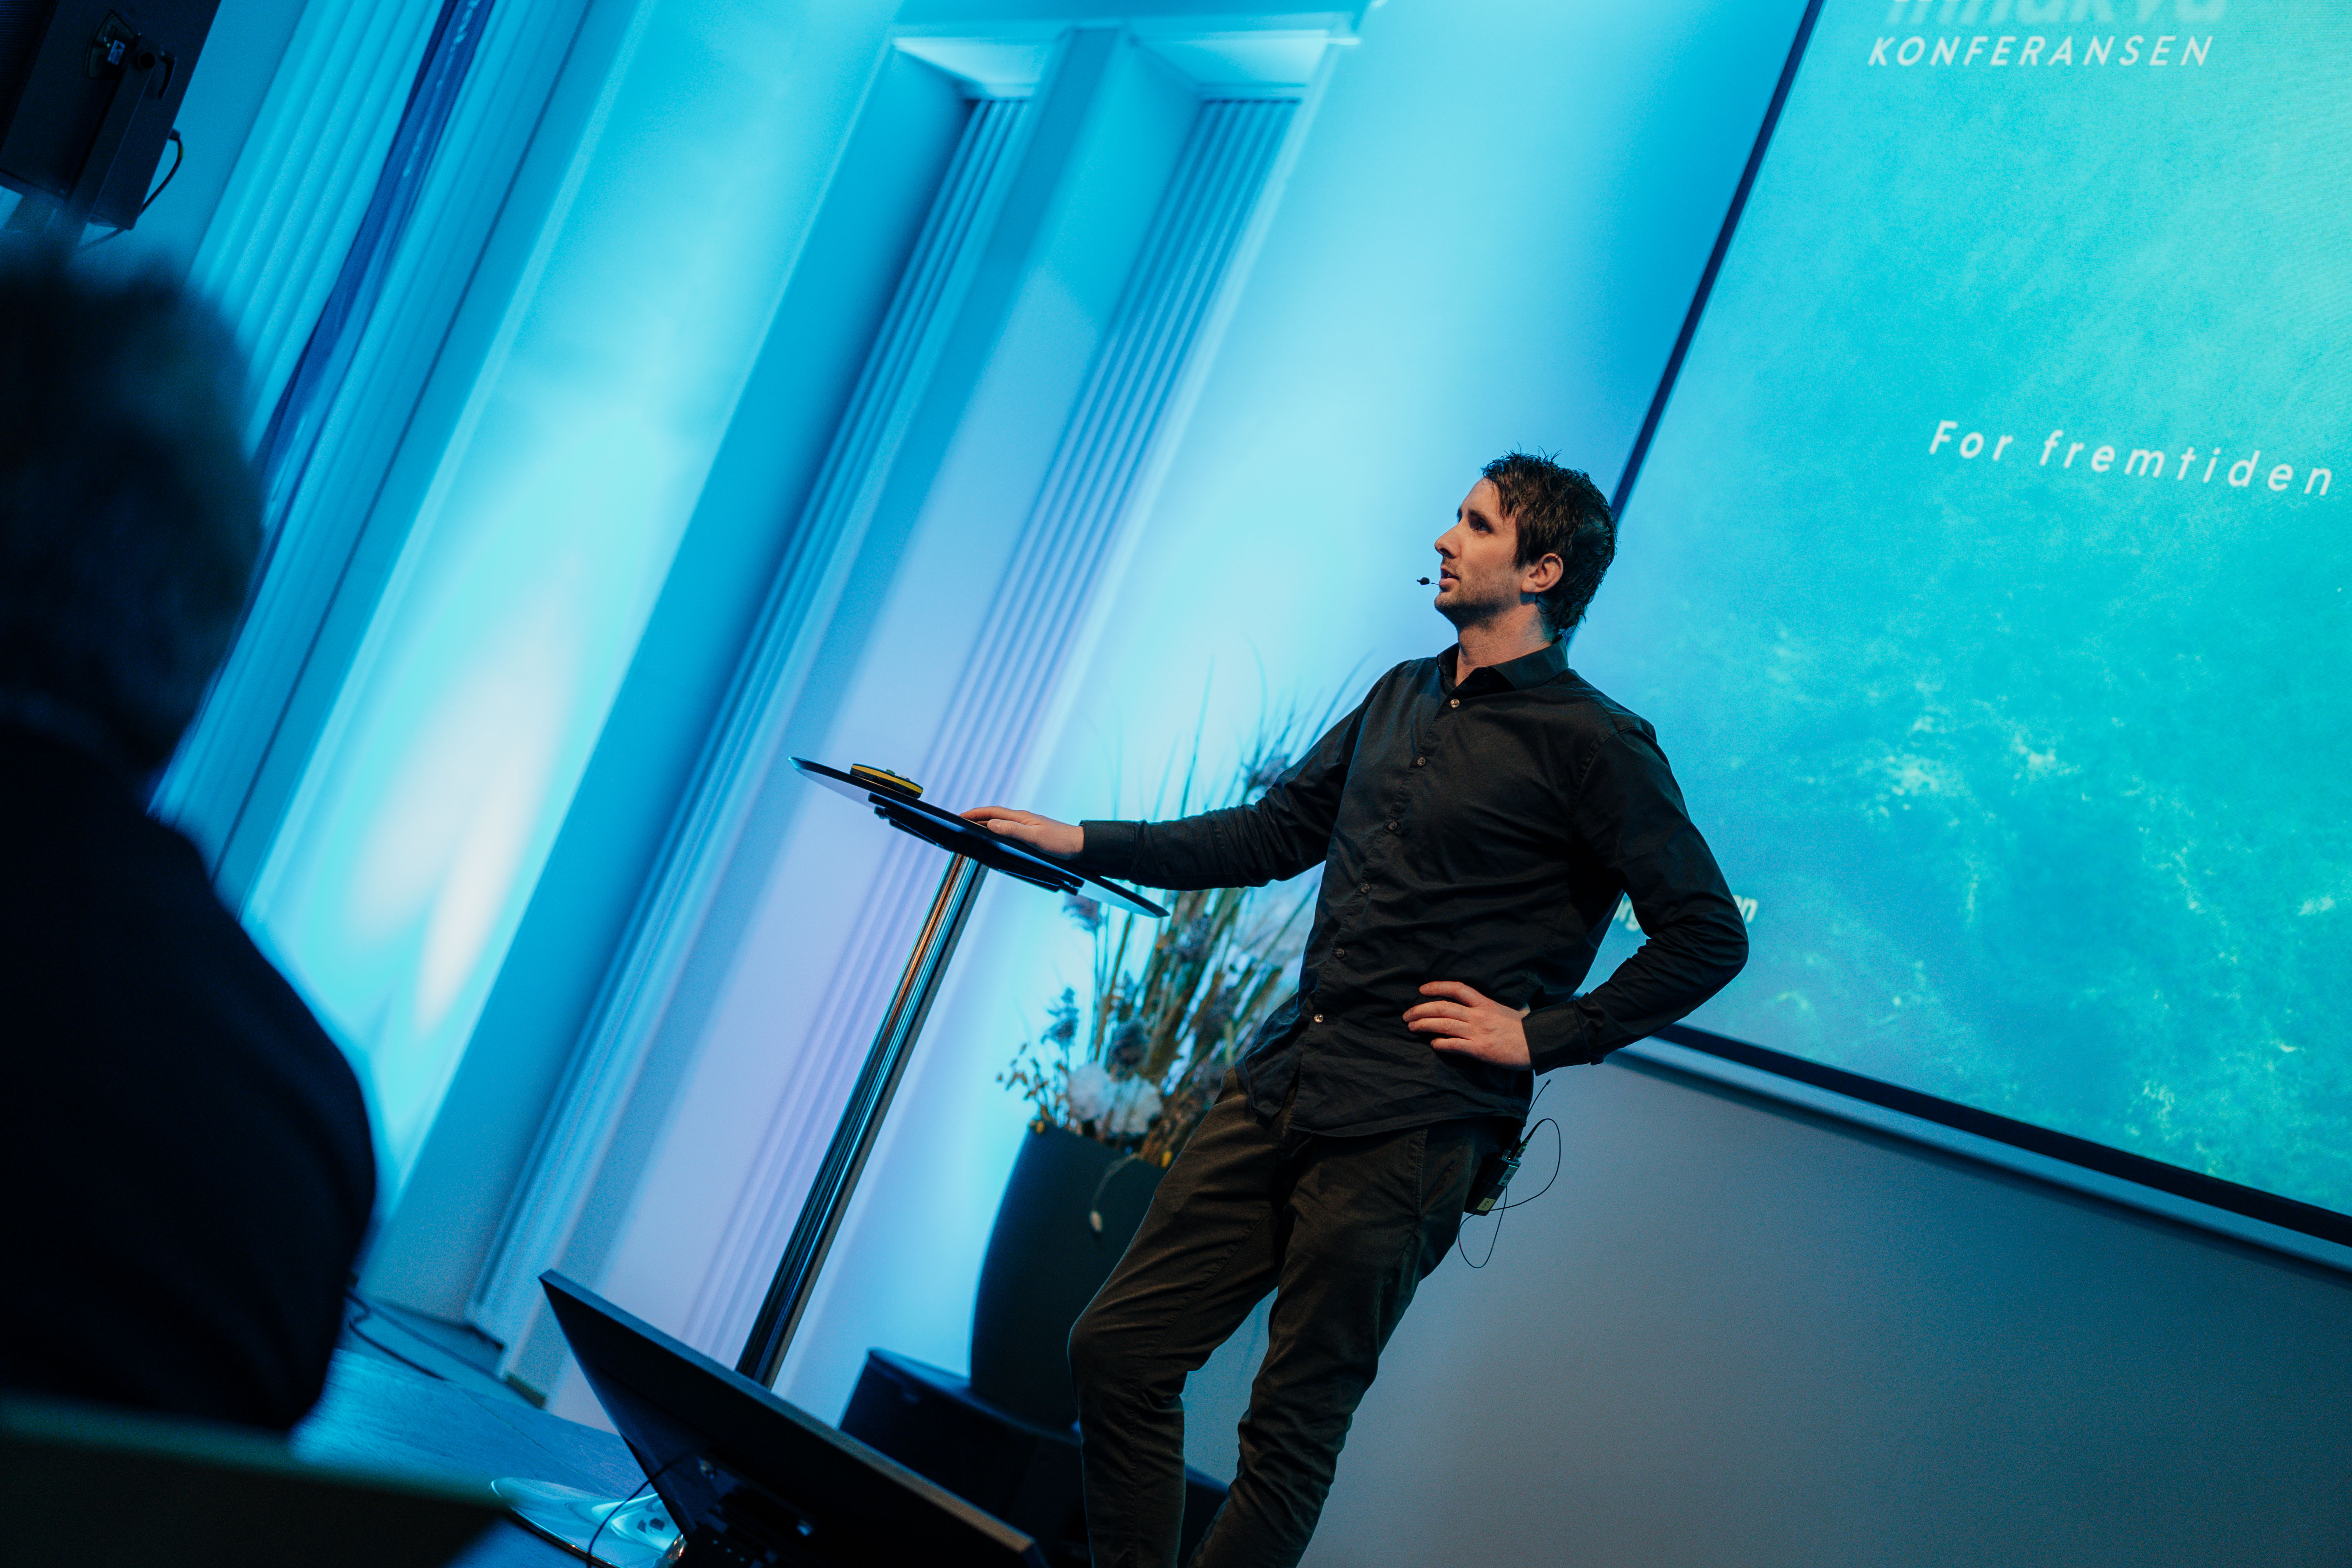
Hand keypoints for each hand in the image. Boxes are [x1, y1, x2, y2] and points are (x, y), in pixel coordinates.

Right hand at [961, 805, 1082, 859]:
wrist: (1079, 845)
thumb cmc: (1059, 842)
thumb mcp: (1034, 837)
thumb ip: (1012, 830)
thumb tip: (990, 824)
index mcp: (1020, 817)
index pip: (992, 811)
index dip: (975, 813)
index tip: (959, 816)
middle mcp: (1022, 819)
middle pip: (994, 815)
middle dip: (976, 818)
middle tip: (960, 824)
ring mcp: (1026, 826)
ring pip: (1000, 823)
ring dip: (985, 825)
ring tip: (972, 831)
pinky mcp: (1031, 834)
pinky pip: (1008, 830)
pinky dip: (997, 832)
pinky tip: (995, 839)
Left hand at [1404, 981, 1530, 1066]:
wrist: (1538, 1043)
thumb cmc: (1526, 1029)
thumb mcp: (1512, 1010)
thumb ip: (1500, 1006)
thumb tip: (1504, 1004)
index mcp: (1485, 1003)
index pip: (1456, 989)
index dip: (1436, 987)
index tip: (1422, 989)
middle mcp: (1478, 1015)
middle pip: (1442, 1007)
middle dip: (1420, 1009)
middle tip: (1407, 1015)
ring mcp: (1477, 1032)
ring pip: (1443, 1025)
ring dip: (1423, 1025)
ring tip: (1412, 1027)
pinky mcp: (1479, 1049)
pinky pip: (1453, 1045)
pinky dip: (1440, 1044)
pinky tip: (1433, 1044)